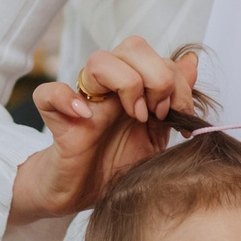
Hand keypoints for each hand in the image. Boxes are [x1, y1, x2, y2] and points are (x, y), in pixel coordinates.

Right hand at [10, 37, 197, 224]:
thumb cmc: (117, 164)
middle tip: (157, 113)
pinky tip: (85, 117)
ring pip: (99, 61)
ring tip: (134, 116)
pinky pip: (48, 93)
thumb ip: (174, 100)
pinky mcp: (57, 119)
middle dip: (157, 77)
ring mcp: (83, 99)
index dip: (177, 83)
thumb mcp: (157, 134)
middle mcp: (109, 87)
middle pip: (133, 46)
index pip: (159, 58)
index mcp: (135, 86)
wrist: (86, 193)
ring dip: (126, 83)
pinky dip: (66, 99)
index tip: (179, 116)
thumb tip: (192, 61)